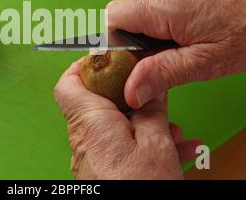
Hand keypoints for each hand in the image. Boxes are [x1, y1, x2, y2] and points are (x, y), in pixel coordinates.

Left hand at [54, 59, 200, 179]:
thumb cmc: (138, 188)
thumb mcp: (156, 144)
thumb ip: (151, 111)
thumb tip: (151, 88)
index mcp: (90, 121)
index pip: (69, 83)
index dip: (85, 67)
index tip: (110, 59)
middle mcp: (85, 138)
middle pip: (99, 102)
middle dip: (131, 97)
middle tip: (154, 95)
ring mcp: (94, 157)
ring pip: (116, 127)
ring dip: (144, 123)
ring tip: (174, 128)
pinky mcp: (104, 171)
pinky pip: (121, 148)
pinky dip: (144, 144)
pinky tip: (176, 148)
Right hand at [106, 0, 245, 107]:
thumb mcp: (208, 63)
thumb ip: (163, 73)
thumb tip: (130, 90)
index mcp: (166, 5)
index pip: (112, 17)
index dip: (111, 42)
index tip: (126, 63)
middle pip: (125, 14)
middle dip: (134, 42)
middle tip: (161, 61)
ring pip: (143, 9)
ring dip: (152, 33)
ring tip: (181, 49)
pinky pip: (161, 3)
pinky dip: (165, 22)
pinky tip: (189, 35)